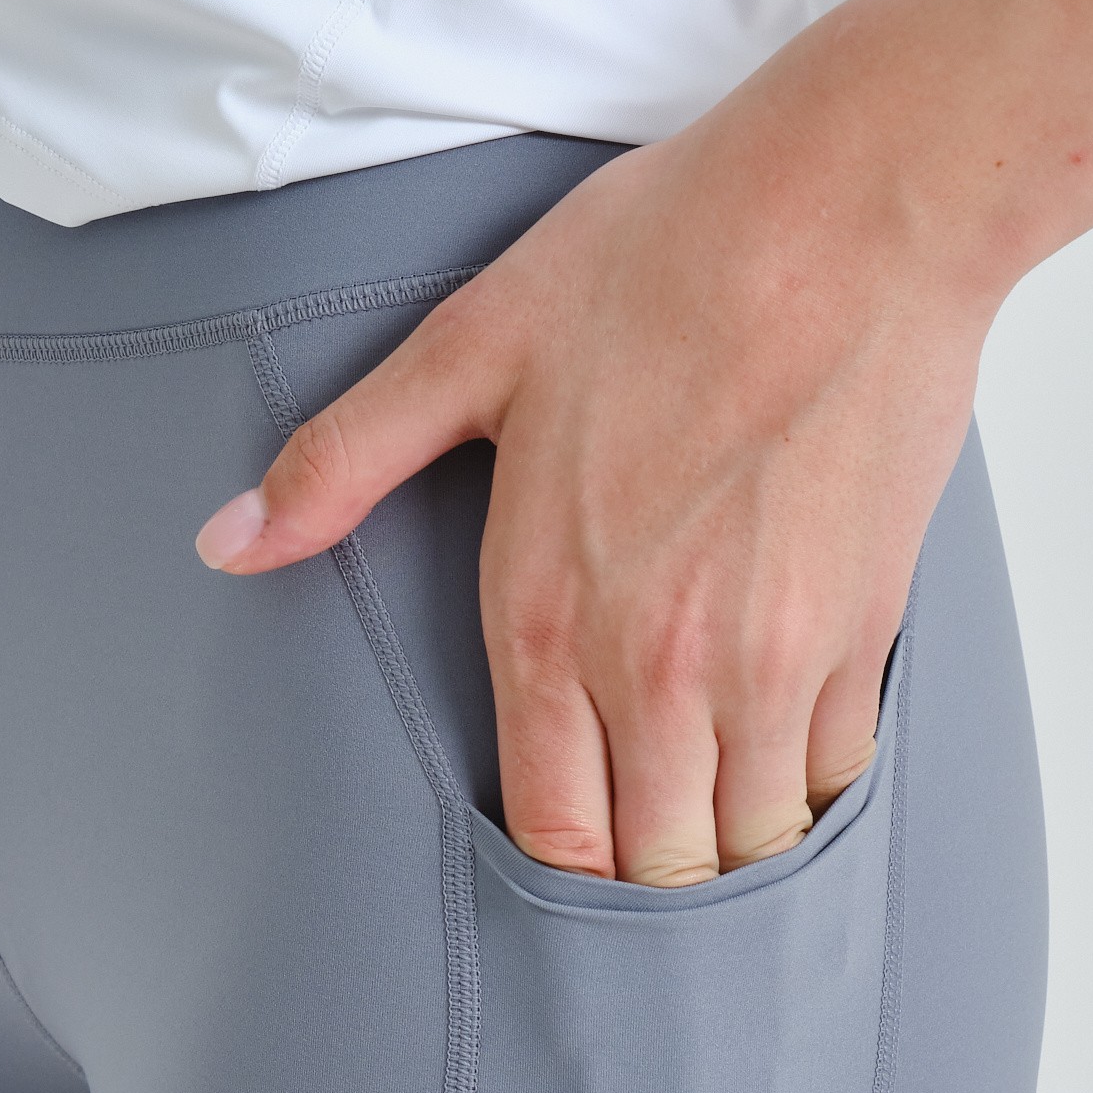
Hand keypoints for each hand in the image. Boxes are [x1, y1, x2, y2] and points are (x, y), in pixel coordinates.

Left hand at [197, 74, 986, 884]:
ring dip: (725, 858)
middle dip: (637, 891)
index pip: (548, 837)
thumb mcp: (468, 348)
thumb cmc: (668, 258)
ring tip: (702, 842)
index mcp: (550, 620)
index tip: (546, 871)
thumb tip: (227, 541)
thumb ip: (342, 464)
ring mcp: (773, 659)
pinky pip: (835, 779)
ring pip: (753, 845)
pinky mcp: (865, 626)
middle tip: (625, 872)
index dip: (549, 883)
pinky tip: (776, 769)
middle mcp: (663, 668)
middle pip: (656, 873)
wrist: (854, 201)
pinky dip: (804, 794)